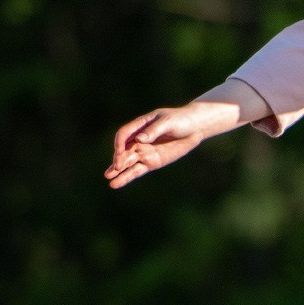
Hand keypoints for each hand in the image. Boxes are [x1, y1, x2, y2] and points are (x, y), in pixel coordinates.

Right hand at [104, 100, 239, 188]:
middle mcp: (139, 140)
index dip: (120, 143)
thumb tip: (139, 139)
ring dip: (117, 170)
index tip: (120, 151)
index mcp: (140, 125)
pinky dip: (127, 177)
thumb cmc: (181, 120)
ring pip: (127, 162)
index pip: (124, 134)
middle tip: (116, 167)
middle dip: (119, 159)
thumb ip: (154, 130)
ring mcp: (144, 152)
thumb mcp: (169, 122)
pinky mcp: (151, 162)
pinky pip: (137, 170)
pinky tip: (117, 183)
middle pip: (124, 150)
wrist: (195, 128)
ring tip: (108, 178)